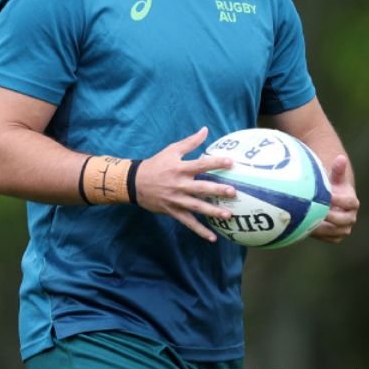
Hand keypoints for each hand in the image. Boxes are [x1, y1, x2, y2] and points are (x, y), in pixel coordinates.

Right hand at [135, 127, 237, 241]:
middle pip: (201, 188)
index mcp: (180, 168)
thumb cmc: (156, 165)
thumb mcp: (171, 150)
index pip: (201, 165)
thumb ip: (190, 142)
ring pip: (197, 207)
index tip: (231, 162)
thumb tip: (206, 130)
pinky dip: (200, 231)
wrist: (135, 183)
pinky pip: (189, 223)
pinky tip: (212, 238)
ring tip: (228, 215)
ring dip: (212, 212)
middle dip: (217, 191)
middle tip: (233, 192)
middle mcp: (179, 185)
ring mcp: (176, 200)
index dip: (215, 163)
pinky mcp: (173, 211)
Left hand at [311, 155, 358, 242]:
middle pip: (346, 221)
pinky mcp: (335, 236)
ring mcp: (344, 228)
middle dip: (332, 217)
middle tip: (318, 212)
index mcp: (353, 203)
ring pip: (338, 232)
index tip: (328, 196)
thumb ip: (338, 170)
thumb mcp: (334, 178)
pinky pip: (330, 239)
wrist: (330, 202)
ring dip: (325, 229)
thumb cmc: (332, 187)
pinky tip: (308, 229)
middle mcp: (351, 217)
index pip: (351, 203)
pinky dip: (321, 236)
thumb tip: (341, 158)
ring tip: (311, 223)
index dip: (340, 200)